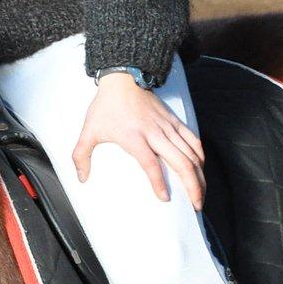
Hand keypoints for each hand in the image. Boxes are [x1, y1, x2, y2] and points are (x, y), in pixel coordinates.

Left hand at [72, 72, 205, 209]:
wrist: (123, 78)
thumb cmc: (106, 106)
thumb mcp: (88, 131)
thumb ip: (81, 156)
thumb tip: (82, 179)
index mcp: (134, 137)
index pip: (150, 164)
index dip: (158, 182)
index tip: (165, 199)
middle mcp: (155, 133)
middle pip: (180, 161)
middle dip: (192, 185)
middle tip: (196, 205)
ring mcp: (168, 127)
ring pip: (191, 153)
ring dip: (199, 175)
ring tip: (201, 194)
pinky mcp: (174, 121)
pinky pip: (192, 140)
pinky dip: (199, 156)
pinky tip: (201, 170)